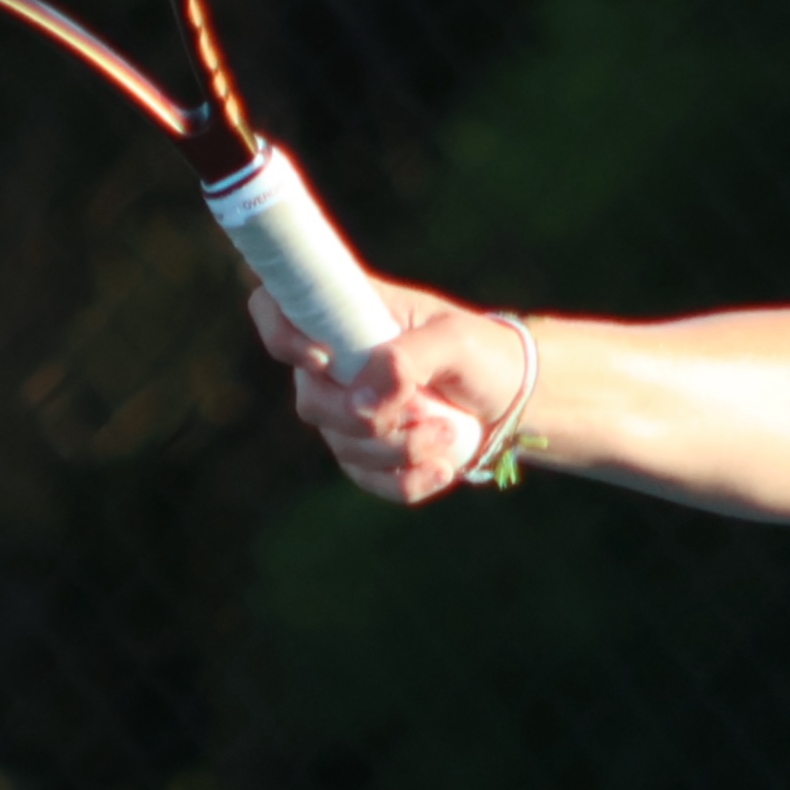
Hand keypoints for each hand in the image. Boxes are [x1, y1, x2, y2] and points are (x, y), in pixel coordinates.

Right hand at [253, 276, 531, 505]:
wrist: (513, 397)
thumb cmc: (483, 352)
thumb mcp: (456, 341)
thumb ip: (407, 359)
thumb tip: (360, 403)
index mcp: (346, 314)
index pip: (277, 309)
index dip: (281, 334)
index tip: (323, 359)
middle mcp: (335, 362)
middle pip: (311, 399)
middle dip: (367, 419)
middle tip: (425, 412)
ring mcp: (347, 410)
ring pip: (343, 445)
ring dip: (399, 450)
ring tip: (448, 433)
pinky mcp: (368, 452)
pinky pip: (368, 478)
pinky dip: (405, 480)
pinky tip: (442, 469)